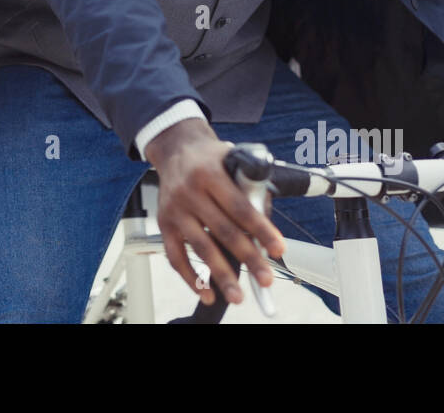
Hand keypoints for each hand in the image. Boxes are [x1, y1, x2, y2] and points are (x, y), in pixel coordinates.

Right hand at [145, 118, 285, 305]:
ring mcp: (175, 210)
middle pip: (223, 231)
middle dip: (248, 258)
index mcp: (211, 173)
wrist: (175, 148)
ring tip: (237, 295)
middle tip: (265, 279)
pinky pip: (176, 256)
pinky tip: (206, 292)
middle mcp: (190, 192)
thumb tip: (267, 225)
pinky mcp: (164, 224)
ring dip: (221, 275)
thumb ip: (250, 186)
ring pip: (200, 248)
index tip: (278, 249)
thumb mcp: (232, 159)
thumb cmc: (210, 157)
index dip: (261, 230)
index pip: (240, 207)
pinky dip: (190, 277)